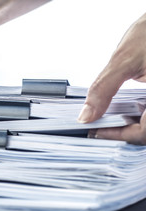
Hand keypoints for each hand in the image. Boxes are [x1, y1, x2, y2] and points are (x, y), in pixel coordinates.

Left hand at [78, 13, 145, 144]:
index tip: (95, 132)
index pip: (143, 133)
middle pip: (145, 132)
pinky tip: (121, 107)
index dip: (117, 136)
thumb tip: (86, 116)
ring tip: (106, 117)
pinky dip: (135, 112)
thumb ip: (103, 89)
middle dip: (121, 131)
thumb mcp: (124, 60)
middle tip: (98, 127)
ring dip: (128, 123)